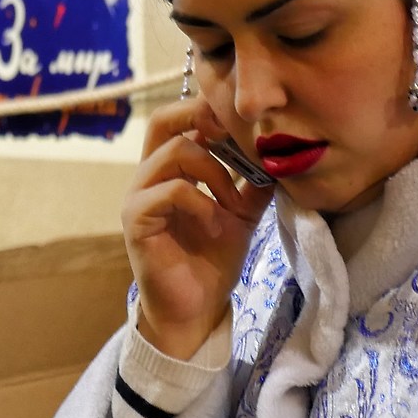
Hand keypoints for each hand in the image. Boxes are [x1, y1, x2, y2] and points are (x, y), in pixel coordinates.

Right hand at [122, 96, 273, 361]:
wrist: (195, 308)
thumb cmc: (211, 260)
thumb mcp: (242, 212)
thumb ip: (253, 181)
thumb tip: (279, 151)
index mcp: (170, 168)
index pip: (180, 117)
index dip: (209, 108)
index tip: (246, 122)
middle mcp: (149, 175)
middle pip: (163, 119)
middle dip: (201, 117)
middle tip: (234, 136)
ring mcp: (139, 195)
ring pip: (175, 151)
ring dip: (215, 171)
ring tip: (233, 202)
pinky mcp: (137, 220)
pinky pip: (171, 190)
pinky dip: (202, 202)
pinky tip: (217, 225)